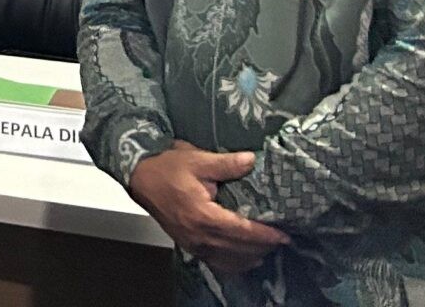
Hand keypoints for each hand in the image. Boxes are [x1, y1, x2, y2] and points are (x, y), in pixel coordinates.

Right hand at [127, 143, 290, 273]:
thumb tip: (252, 161)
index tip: (284, 234)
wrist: (140, 178)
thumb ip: (226, 164)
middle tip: (281, 239)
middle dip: (263, 247)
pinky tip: (246, 257)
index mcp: (203, 215)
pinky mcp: (190, 247)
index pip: (242, 231)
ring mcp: (194, 245)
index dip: (266, 235)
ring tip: (267, 247)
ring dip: (251, 256)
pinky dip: (235, 264)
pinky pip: (218, 264)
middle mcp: (199, 236)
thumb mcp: (196, 159)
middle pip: (240, 250)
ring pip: (231, 261)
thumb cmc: (166, 168)